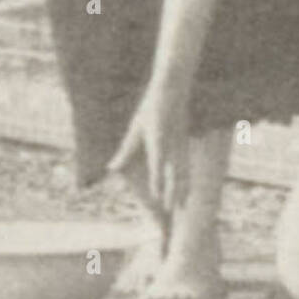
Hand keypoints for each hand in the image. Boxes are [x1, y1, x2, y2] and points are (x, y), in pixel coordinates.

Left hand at [108, 82, 190, 211]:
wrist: (174, 86)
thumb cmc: (151, 106)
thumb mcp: (135, 127)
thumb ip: (126, 150)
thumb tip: (111, 169)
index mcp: (157, 138)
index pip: (157, 166)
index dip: (158, 184)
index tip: (157, 201)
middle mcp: (172, 143)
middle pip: (175, 173)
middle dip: (174, 193)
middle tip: (174, 212)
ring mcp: (181, 143)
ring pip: (184, 171)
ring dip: (183, 189)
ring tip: (183, 206)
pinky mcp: (185, 142)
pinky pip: (187, 165)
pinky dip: (187, 179)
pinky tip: (186, 187)